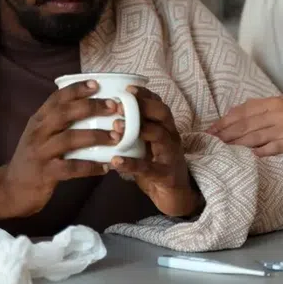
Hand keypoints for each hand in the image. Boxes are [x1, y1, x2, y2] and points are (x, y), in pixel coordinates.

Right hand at [0, 80, 119, 219]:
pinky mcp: (45, 174)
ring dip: (95, 136)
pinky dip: (91, 166)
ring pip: (70, 139)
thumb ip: (59, 122)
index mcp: (38, 120)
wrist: (11, 188)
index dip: (76, 89)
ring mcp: (40, 153)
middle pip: (64, 113)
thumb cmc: (34, 158)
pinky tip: (106, 166)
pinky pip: (72, 168)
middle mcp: (38, 133)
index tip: (96, 84)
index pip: (56, 98)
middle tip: (113, 107)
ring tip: (116, 136)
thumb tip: (92, 107)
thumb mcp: (40, 135)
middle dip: (91, 107)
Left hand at [110, 87, 203, 217]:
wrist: (176, 195)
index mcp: (166, 127)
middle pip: (162, 113)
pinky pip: (149, 167)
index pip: (158, 103)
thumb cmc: (156, 164)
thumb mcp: (147, 143)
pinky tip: (116, 161)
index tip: (127, 88)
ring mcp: (170, 155)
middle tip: (119, 105)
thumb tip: (106, 115)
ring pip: (159, 135)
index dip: (144, 94)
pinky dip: (132, 164)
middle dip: (142, 106)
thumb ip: (134, 130)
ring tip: (116, 126)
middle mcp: (171, 136)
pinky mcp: (165, 174)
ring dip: (137, 129)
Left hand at [207, 96, 282, 156]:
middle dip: (226, 133)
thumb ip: (259, 108)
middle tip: (211, 141)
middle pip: (246, 124)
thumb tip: (234, 114)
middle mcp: (277, 114)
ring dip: (238, 143)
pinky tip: (250, 156)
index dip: (225, 121)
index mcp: (272, 103)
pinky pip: (275, 147)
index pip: (243, 112)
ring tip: (223, 149)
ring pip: (256, 136)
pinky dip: (262, 151)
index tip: (211, 129)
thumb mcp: (280, 103)